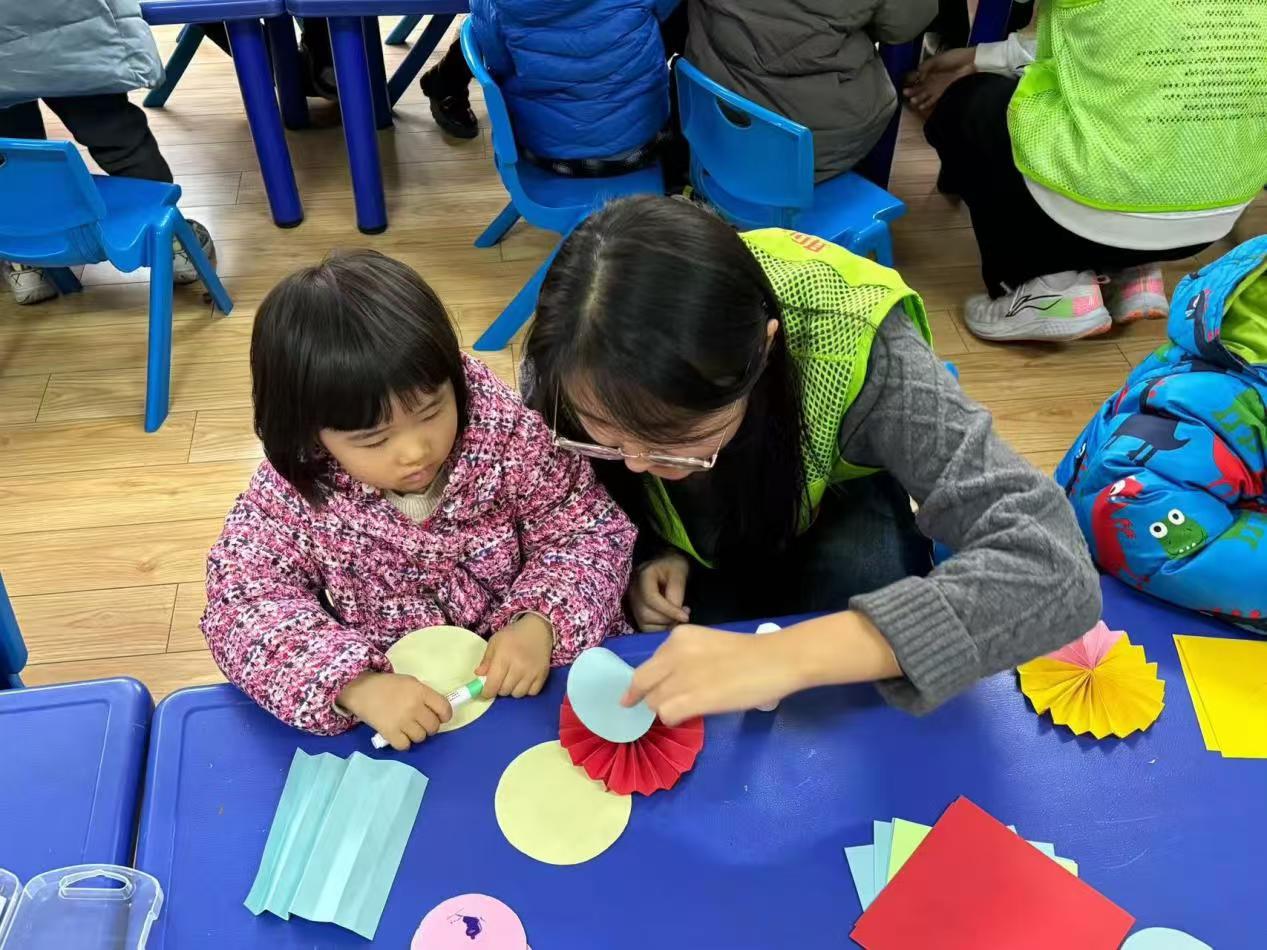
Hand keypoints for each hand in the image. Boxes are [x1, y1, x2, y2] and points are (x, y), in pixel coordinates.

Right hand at [337, 671, 451, 750]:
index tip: (440, 717)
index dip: (445, 716)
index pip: (444, 709)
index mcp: (421, 692)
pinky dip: (403, 743)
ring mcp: (402, 721)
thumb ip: (424, 695)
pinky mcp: (389, 732)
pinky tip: (399, 735)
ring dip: (416, 735)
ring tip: (408, 728)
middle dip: (429, 727)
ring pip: (420, 737)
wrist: (361, 689)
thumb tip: (436, 711)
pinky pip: (404, 745)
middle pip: (433, 727)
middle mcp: (414, 707)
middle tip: (420, 723)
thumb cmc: (388, 685)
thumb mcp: (410, 683)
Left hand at [476, 613, 552, 697]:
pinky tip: (525, 679)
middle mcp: (518, 667)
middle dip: (499, 688)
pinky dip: (527, 689)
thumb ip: (486, 660)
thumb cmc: (513, 635)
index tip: (485, 690)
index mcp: (503, 657)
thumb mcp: (495, 642)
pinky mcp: (543, 675)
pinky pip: (532, 693)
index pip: (492, 685)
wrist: (538, 629)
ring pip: (517, 694)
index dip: (486, 692)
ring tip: (513, 679)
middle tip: (500, 679)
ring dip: (513, 689)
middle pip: (504, 691)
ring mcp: (532, 672)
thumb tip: (479, 675)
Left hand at [621, 613, 901, 725]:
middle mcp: (673, 653)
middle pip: (643, 683)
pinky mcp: (691, 699)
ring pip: (654, 702)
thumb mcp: (709, 644)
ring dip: (665, 709)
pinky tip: (689, 716)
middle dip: (644, 698)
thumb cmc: (751, 653)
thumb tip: (671, 683)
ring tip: (686, 710)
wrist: (776, 660)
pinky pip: (667, 715)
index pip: (649, 664)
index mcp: (678, 637)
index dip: (644, 682)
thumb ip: (686, 659)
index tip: (635, 695)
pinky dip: (673, 719)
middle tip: (646, 710)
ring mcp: (680, 677)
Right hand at [629, 551, 690, 630]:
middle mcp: (632, 590)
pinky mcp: (635, 612)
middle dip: (667, 619)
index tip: (685, 617)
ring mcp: (632, 602)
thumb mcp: (679, 573)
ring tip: (678, 617)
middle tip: (684, 615)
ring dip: (664, 625)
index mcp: (643, 575)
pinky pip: (645, 627)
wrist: (665, 565)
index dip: (668, 610)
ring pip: (644, 623)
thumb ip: (676, 593)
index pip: (651, 598)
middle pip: (646, 613)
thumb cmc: (673, 567)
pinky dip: (659, 629)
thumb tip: (676, 616)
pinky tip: (670, 621)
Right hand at [903, 47, 976, 115]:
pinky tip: (920, 107)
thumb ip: (926, 66)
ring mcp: (937, 87)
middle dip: (912, 91)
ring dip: (917, 98)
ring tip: (912, 102)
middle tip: (905, 93)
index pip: (917, 76)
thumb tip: (917, 75)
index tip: (905, 83)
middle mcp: (932, 79)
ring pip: (924, 94)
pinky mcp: (943, 93)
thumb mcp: (937, 59)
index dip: (910, 80)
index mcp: (930, 69)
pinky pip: (932, 100)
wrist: (970, 63)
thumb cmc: (954, 58)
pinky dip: (926, 104)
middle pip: (919, 87)